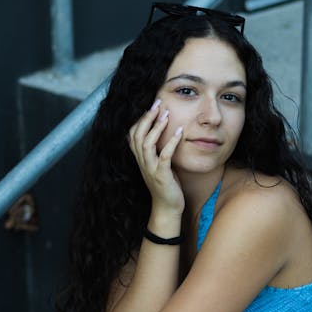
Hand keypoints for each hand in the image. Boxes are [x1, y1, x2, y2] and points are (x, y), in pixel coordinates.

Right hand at [128, 100, 184, 215]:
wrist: (167, 208)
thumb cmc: (166, 184)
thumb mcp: (158, 164)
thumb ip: (157, 150)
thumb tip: (163, 132)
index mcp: (140, 158)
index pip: (132, 134)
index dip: (139, 119)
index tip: (151, 105)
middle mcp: (142, 162)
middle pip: (138, 135)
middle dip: (147, 117)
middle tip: (158, 103)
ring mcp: (150, 169)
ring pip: (147, 144)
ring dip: (156, 127)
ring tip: (166, 114)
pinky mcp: (161, 176)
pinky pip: (164, 157)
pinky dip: (171, 143)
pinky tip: (179, 133)